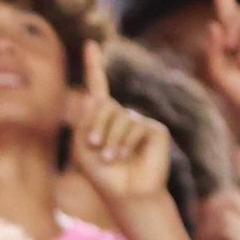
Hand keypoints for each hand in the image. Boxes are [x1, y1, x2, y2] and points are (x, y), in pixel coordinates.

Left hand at [67, 44, 174, 213]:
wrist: (126, 195)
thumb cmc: (103, 177)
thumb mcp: (84, 151)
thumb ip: (84, 123)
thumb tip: (94, 97)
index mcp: (103, 120)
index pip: (98, 88)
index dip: (94, 66)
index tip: (90, 44)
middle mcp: (122, 116)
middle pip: (102, 105)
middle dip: (95, 127)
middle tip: (95, 148)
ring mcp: (140, 121)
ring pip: (118, 117)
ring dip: (109, 140)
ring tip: (111, 159)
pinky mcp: (155, 130)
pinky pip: (135, 126)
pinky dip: (125, 143)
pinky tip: (126, 156)